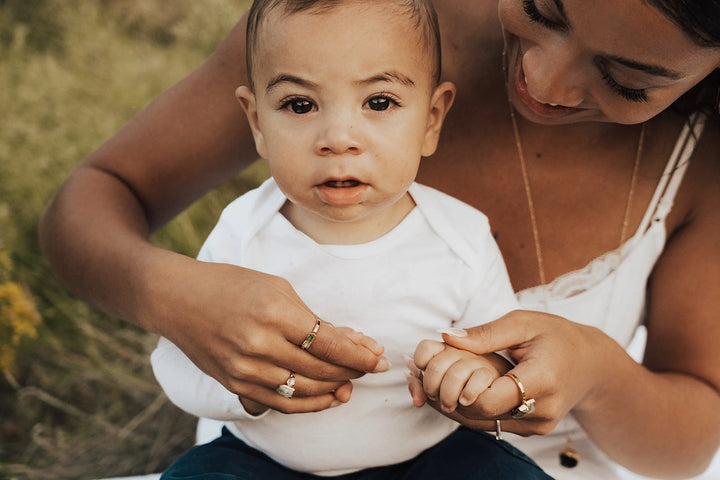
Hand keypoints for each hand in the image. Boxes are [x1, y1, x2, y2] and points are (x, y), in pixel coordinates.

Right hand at [145, 257, 388, 413]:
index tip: (378, 358)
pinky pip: (280, 404)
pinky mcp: (234, 384)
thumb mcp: (277, 288)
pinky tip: (326, 397)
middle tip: (371, 367)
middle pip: (321, 370)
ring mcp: (245, 369)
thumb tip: (349, 342)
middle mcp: (259, 345)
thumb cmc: (231, 284)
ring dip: (334, 390)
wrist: (178, 299)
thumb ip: (312, 318)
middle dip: (353, 371)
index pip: (329, 343)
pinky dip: (308, 404)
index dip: (360, 355)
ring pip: (304, 392)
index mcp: (274, 313)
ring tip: (351, 384)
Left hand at [409, 310, 613, 435]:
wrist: (591, 365)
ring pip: (483, 424)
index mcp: (542, 379)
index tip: (443, 370)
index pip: (490, 399)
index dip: (461, 388)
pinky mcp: (532, 431)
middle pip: (482, 415)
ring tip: (431, 382)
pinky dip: (470, 409)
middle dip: (449, 395)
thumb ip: (486, 334)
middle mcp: (542, 410)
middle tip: (422, 376)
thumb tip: (447, 337)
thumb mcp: (523, 323)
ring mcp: (537, 426)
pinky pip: (492, 425)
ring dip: (454, 405)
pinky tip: (453, 390)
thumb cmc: (557, 336)